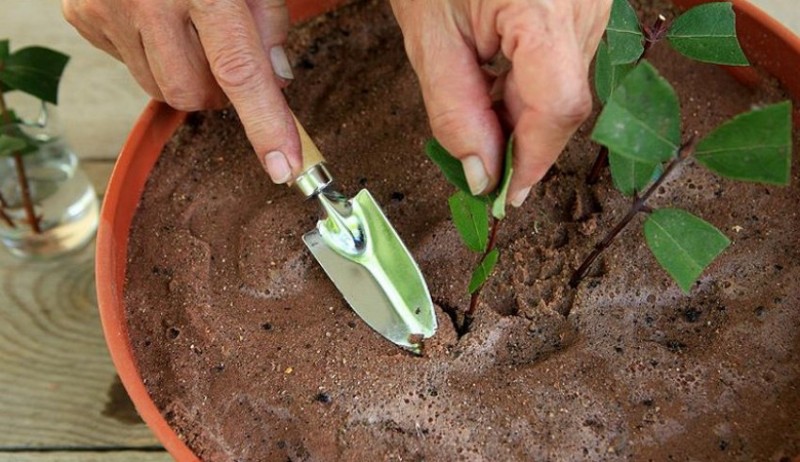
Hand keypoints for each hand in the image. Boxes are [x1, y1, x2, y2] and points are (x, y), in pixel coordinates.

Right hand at [62, 0, 299, 183]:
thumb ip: (269, 16)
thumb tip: (276, 76)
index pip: (241, 73)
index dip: (266, 125)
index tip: (285, 167)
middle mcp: (147, 3)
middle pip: (191, 94)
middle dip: (218, 91)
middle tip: (228, 59)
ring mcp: (108, 11)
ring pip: (158, 86)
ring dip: (185, 72)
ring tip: (190, 29)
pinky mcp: (84, 15)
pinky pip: (127, 62)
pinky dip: (151, 53)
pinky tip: (157, 20)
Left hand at [390, 0, 610, 205]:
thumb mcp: (430, 36)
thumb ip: (455, 109)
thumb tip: (482, 173)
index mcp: (544, 10)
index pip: (557, 107)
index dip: (533, 161)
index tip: (506, 196)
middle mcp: (583, 9)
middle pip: (563, 103)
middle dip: (519, 141)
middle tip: (476, 155)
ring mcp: (593, 6)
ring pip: (564, 88)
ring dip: (521, 114)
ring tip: (477, 100)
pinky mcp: (587, 7)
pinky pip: (564, 65)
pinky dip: (529, 87)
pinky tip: (495, 79)